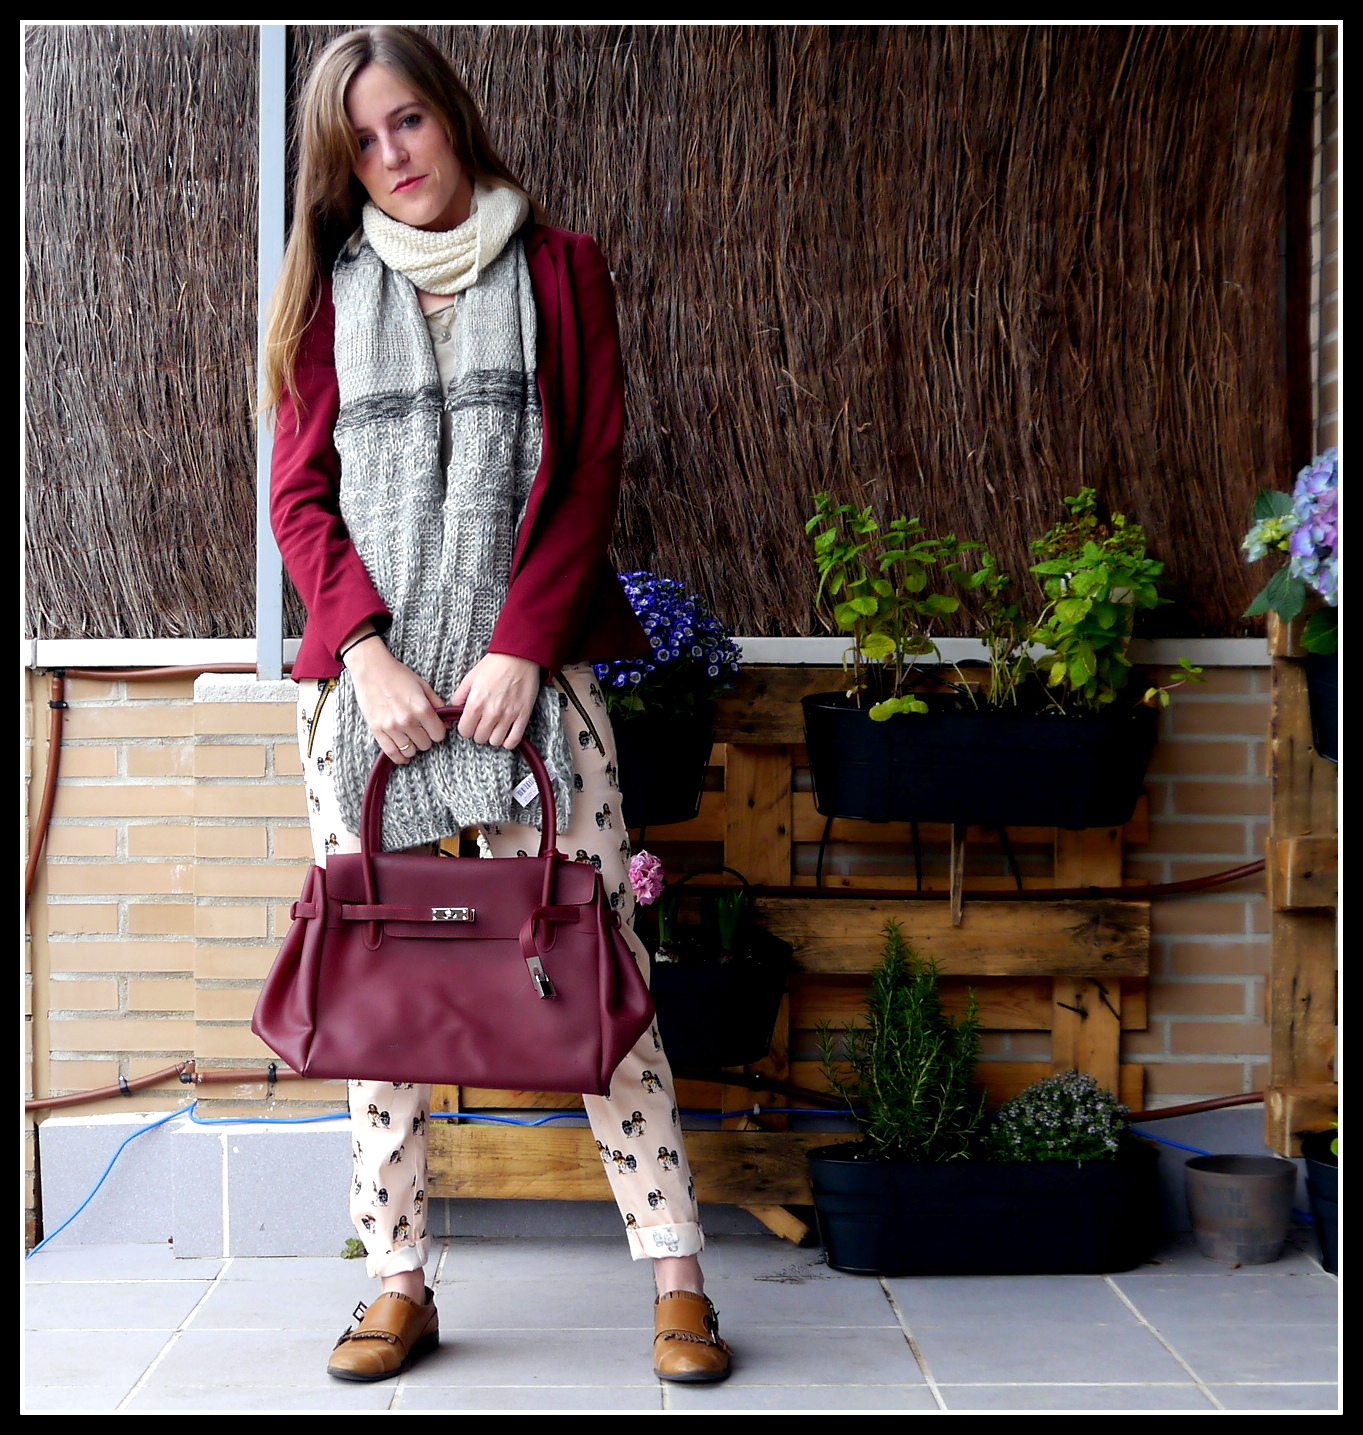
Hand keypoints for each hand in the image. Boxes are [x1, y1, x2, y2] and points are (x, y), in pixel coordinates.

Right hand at [343, 633, 446, 765]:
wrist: (371, 669)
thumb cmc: (398, 675)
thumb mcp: (423, 686)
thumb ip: (437, 704)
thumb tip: (446, 723)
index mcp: (421, 708)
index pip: (438, 735)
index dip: (438, 732)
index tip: (434, 728)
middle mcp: (407, 720)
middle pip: (425, 744)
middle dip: (426, 738)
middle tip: (421, 730)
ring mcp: (391, 727)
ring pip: (410, 751)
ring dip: (413, 747)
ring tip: (411, 738)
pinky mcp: (377, 730)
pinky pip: (391, 753)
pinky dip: (400, 757)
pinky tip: (404, 755)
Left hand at [450, 653, 541, 748]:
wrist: (519, 656)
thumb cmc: (494, 665)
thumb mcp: (470, 678)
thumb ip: (459, 696)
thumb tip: (455, 711)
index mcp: (476, 703)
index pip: (465, 731)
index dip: (466, 728)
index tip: (470, 723)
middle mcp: (491, 712)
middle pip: (480, 738)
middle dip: (479, 732)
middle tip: (482, 723)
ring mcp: (509, 715)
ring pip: (495, 742)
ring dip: (493, 736)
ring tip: (494, 727)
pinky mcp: (523, 715)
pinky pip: (514, 740)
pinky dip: (508, 741)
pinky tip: (506, 734)